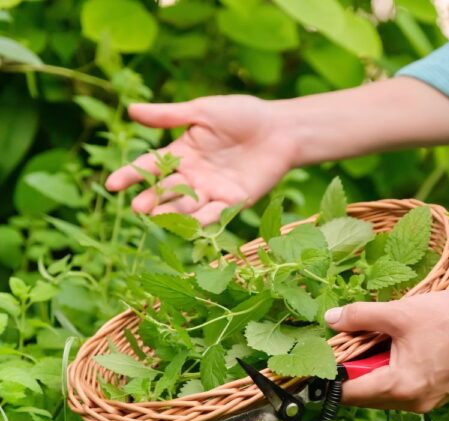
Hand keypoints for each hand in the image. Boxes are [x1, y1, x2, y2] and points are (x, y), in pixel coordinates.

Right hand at [105, 95, 295, 224]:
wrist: (280, 128)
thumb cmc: (242, 115)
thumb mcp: (203, 111)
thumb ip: (170, 116)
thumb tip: (131, 111)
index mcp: (182, 152)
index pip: (151, 165)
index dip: (131, 174)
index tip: (112, 184)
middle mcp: (194, 175)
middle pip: (167, 189)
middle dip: (151, 198)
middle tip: (137, 207)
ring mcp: (213, 190)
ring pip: (187, 205)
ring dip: (172, 212)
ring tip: (155, 216)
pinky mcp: (234, 202)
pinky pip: (215, 213)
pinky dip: (202, 219)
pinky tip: (189, 224)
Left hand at [325, 290, 448, 411]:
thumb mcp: (399, 313)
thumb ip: (360, 317)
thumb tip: (330, 321)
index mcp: (399, 389)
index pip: (349, 393)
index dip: (330, 376)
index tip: (323, 355)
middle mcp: (411, 404)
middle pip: (365, 393)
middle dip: (353, 367)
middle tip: (350, 337)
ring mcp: (426, 401)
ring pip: (383, 389)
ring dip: (373, 366)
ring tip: (377, 336)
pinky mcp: (437, 393)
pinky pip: (402, 385)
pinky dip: (391, 368)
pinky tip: (397, 344)